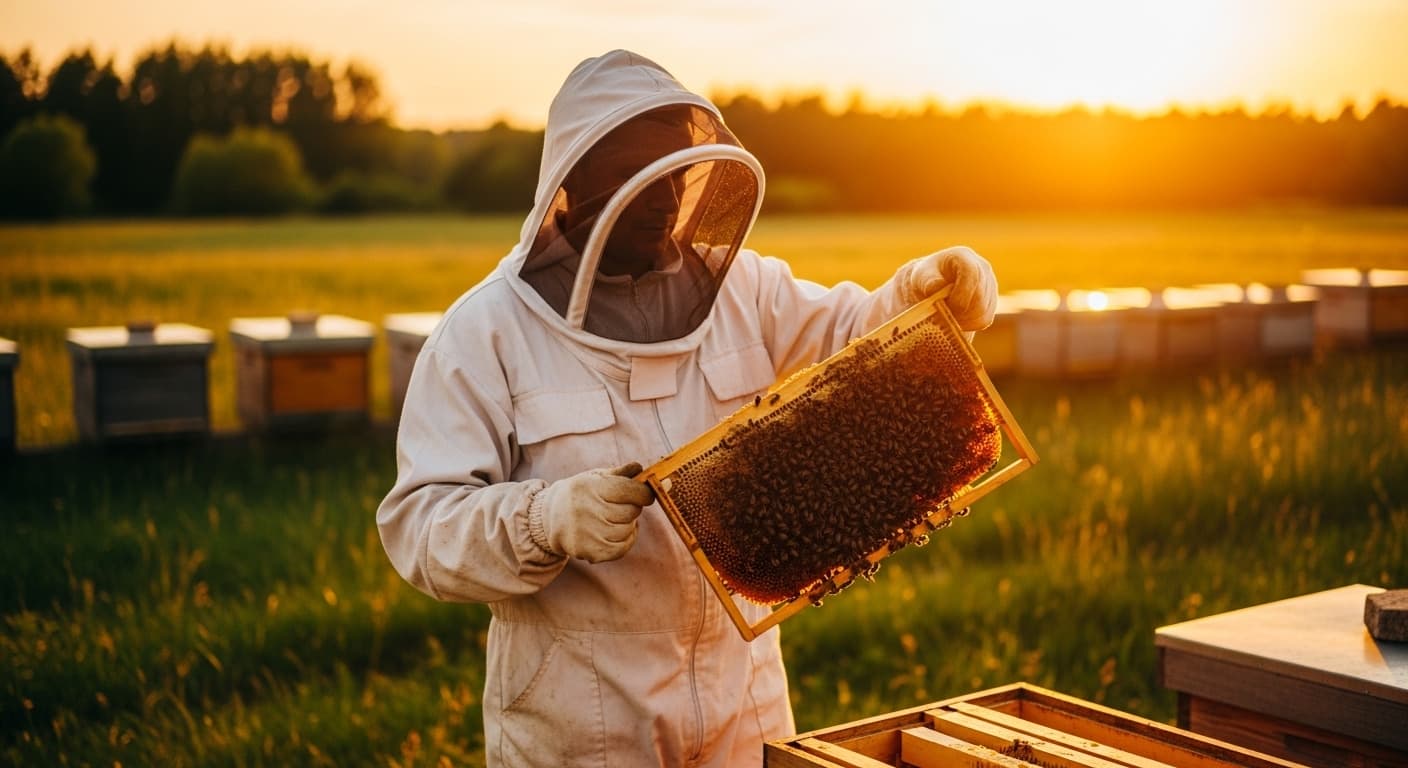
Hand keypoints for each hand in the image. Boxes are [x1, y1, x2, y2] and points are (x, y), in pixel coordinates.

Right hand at [529, 462, 654, 562]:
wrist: (550, 518)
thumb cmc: (581, 494)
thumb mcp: (595, 478)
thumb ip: (620, 473)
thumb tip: (640, 468)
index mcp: (589, 487)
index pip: (630, 490)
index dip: (643, 492)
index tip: (644, 494)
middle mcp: (586, 510)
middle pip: (631, 511)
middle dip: (632, 508)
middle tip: (620, 506)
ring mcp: (586, 533)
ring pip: (628, 530)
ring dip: (627, 525)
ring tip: (613, 519)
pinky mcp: (588, 552)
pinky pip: (622, 548)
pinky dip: (624, 540)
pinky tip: (614, 532)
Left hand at [901, 246, 997, 330]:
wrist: (931, 286)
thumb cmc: (925, 279)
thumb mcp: (920, 277)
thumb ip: (928, 281)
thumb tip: (936, 288)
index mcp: (964, 257)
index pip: (972, 274)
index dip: (961, 294)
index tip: (946, 306)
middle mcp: (982, 268)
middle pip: (980, 297)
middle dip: (960, 311)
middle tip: (943, 316)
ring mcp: (989, 285)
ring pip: (983, 311)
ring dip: (963, 320)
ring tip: (946, 318)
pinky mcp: (990, 302)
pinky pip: (984, 319)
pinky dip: (968, 325)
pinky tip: (955, 320)